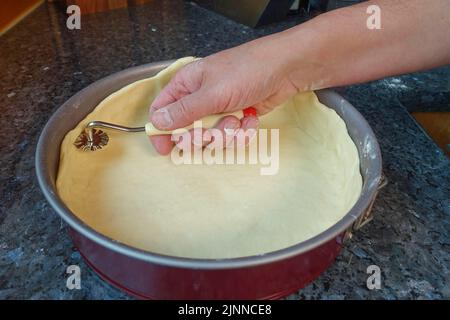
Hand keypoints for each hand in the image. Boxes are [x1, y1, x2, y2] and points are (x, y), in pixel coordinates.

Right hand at [148, 37, 298, 154]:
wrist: (287, 69)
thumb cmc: (248, 71)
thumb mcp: (212, 93)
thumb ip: (184, 111)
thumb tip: (157, 123)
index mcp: (187, 85)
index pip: (162, 110)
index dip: (161, 130)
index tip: (165, 148)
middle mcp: (200, 98)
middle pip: (186, 130)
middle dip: (201, 136)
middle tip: (210, 133)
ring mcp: (219, 109)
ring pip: (211, 137)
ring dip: (226, 134)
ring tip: (237, 119)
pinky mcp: (237, 118)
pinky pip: (232, 136)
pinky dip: (242, 132)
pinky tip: (250, 119)